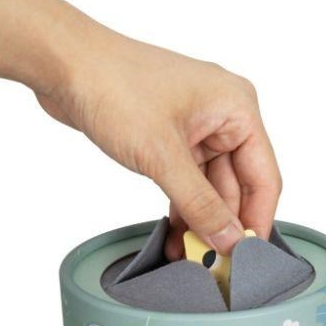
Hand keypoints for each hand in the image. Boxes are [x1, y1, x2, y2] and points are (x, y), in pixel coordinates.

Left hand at [35, 31, 280, 256]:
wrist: (60, 62)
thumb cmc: (112, 87)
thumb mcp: (162, 156)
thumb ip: (201, 204)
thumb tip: (230, 241)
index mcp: (238, 109)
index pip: (264, 177)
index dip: (257, 220)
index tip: (249, 256)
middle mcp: (224, 116)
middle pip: (238, 186)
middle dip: (224, 224)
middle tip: (215, 263)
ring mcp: (198, 127)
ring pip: (211, 187)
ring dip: (201, 221)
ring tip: (190, 256)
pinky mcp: (173, 137)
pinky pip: (189, 181)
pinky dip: (184, 207)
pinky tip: (177, 235)